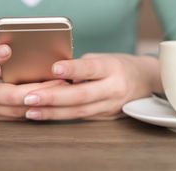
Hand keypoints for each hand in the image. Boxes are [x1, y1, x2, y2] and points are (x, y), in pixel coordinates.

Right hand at [0, 45, 63, 119]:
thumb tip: (26, 54)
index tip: (5, 49)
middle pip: (9, 95)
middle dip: (37, 89)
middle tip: (59, 79)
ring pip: (16, 110)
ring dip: (41, 102)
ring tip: (61, 91)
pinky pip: (16, 117)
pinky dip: (34, 109)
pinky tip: (51, 103)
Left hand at [22, 53, 161, 120]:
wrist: (145, 81)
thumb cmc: (119, 65)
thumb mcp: (104, 58)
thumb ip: (82, 66)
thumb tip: (53, 73)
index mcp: (113, 68)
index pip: (91, 68)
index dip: (73, 69)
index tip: (54, 68)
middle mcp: (113, 88)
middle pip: (82, 95)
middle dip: (54, 97)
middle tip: (30, 97)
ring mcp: (110, 106)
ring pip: (79, 112)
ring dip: (53, 112)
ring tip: (31, 110)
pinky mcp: (106, 117)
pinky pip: (81, 117)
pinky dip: (61, 116)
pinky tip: (44, 114)